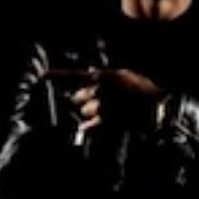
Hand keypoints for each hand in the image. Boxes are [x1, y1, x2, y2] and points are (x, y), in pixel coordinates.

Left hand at [46, 68, 164, 133]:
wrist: (158, 108)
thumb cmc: (144, 90)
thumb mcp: (125, 75)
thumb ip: (104, 75)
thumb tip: (89, 72)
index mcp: (103, 76)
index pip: (73, 75)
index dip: (55, 75)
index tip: (41, 76)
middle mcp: (99, 90)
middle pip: (77, 98)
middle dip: (85, 100)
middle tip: (102, 101)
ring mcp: (102, 106)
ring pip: (84, 112)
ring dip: (92, 113)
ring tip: (109, 111)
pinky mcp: (106, 121)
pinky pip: (88, 125)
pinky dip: (89, 126)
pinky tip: (93, 125)